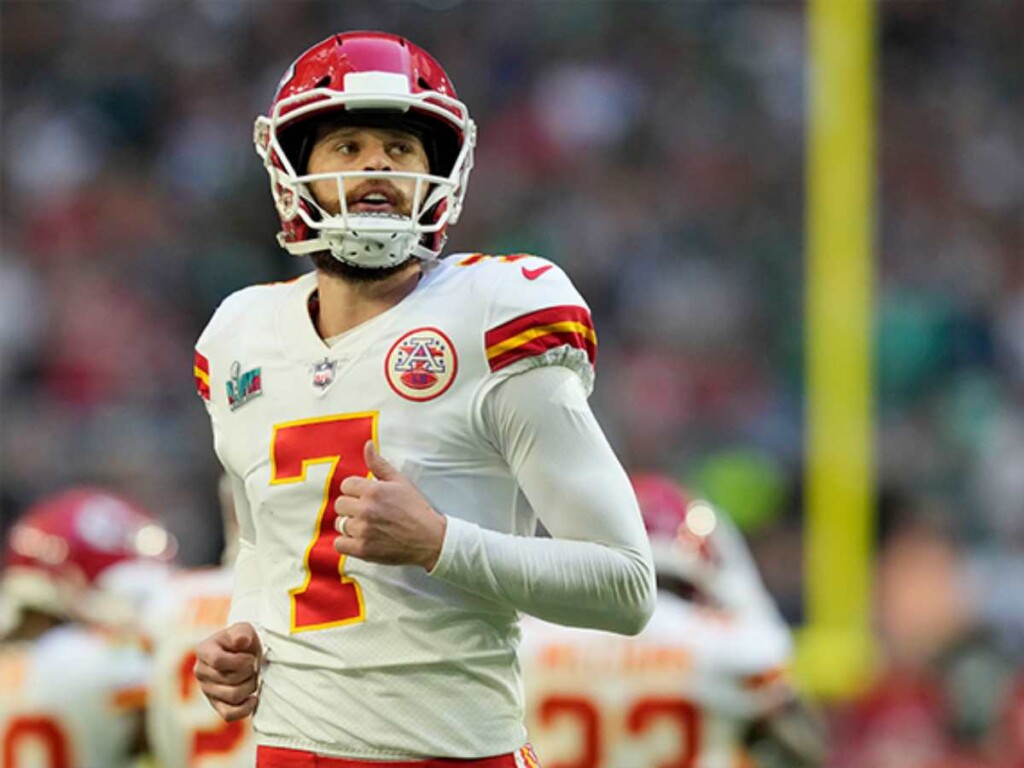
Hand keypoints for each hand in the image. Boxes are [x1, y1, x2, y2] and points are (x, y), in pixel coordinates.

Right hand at [193, 622, 261, 721]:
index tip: (249, 657)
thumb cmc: (243, 640)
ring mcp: (207, 690)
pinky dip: (245, 709)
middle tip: (253, 666)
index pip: (218, 661)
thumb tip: (240, 641)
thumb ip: (242, 633)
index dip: (239, 661)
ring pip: (233, 697)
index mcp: (204, 650)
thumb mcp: (244, 629)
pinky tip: (253, 699)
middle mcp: (200, 671)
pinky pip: (229, 715)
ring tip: (252, 677)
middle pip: (229, 680)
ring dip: (250, 687)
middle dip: (249, 673)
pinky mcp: (216, 704)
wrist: (244, 653)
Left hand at [334, 441, 446, 569]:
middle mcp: (365, 509)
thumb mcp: (400, 482)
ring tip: (369, 526)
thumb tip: (367, 445)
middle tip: (369, 512)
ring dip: (351, 525)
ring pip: (340, 523)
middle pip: (340, 504)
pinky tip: (361, 539)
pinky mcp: (362, 549)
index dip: (356, 491)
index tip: (368, 498)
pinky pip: (339, 544)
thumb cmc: (416, 509)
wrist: (430, 540)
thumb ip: (379, 464)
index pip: (346, 485)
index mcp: (373, 490)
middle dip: (352, 507)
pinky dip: (347, 543)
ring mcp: (363, 530)